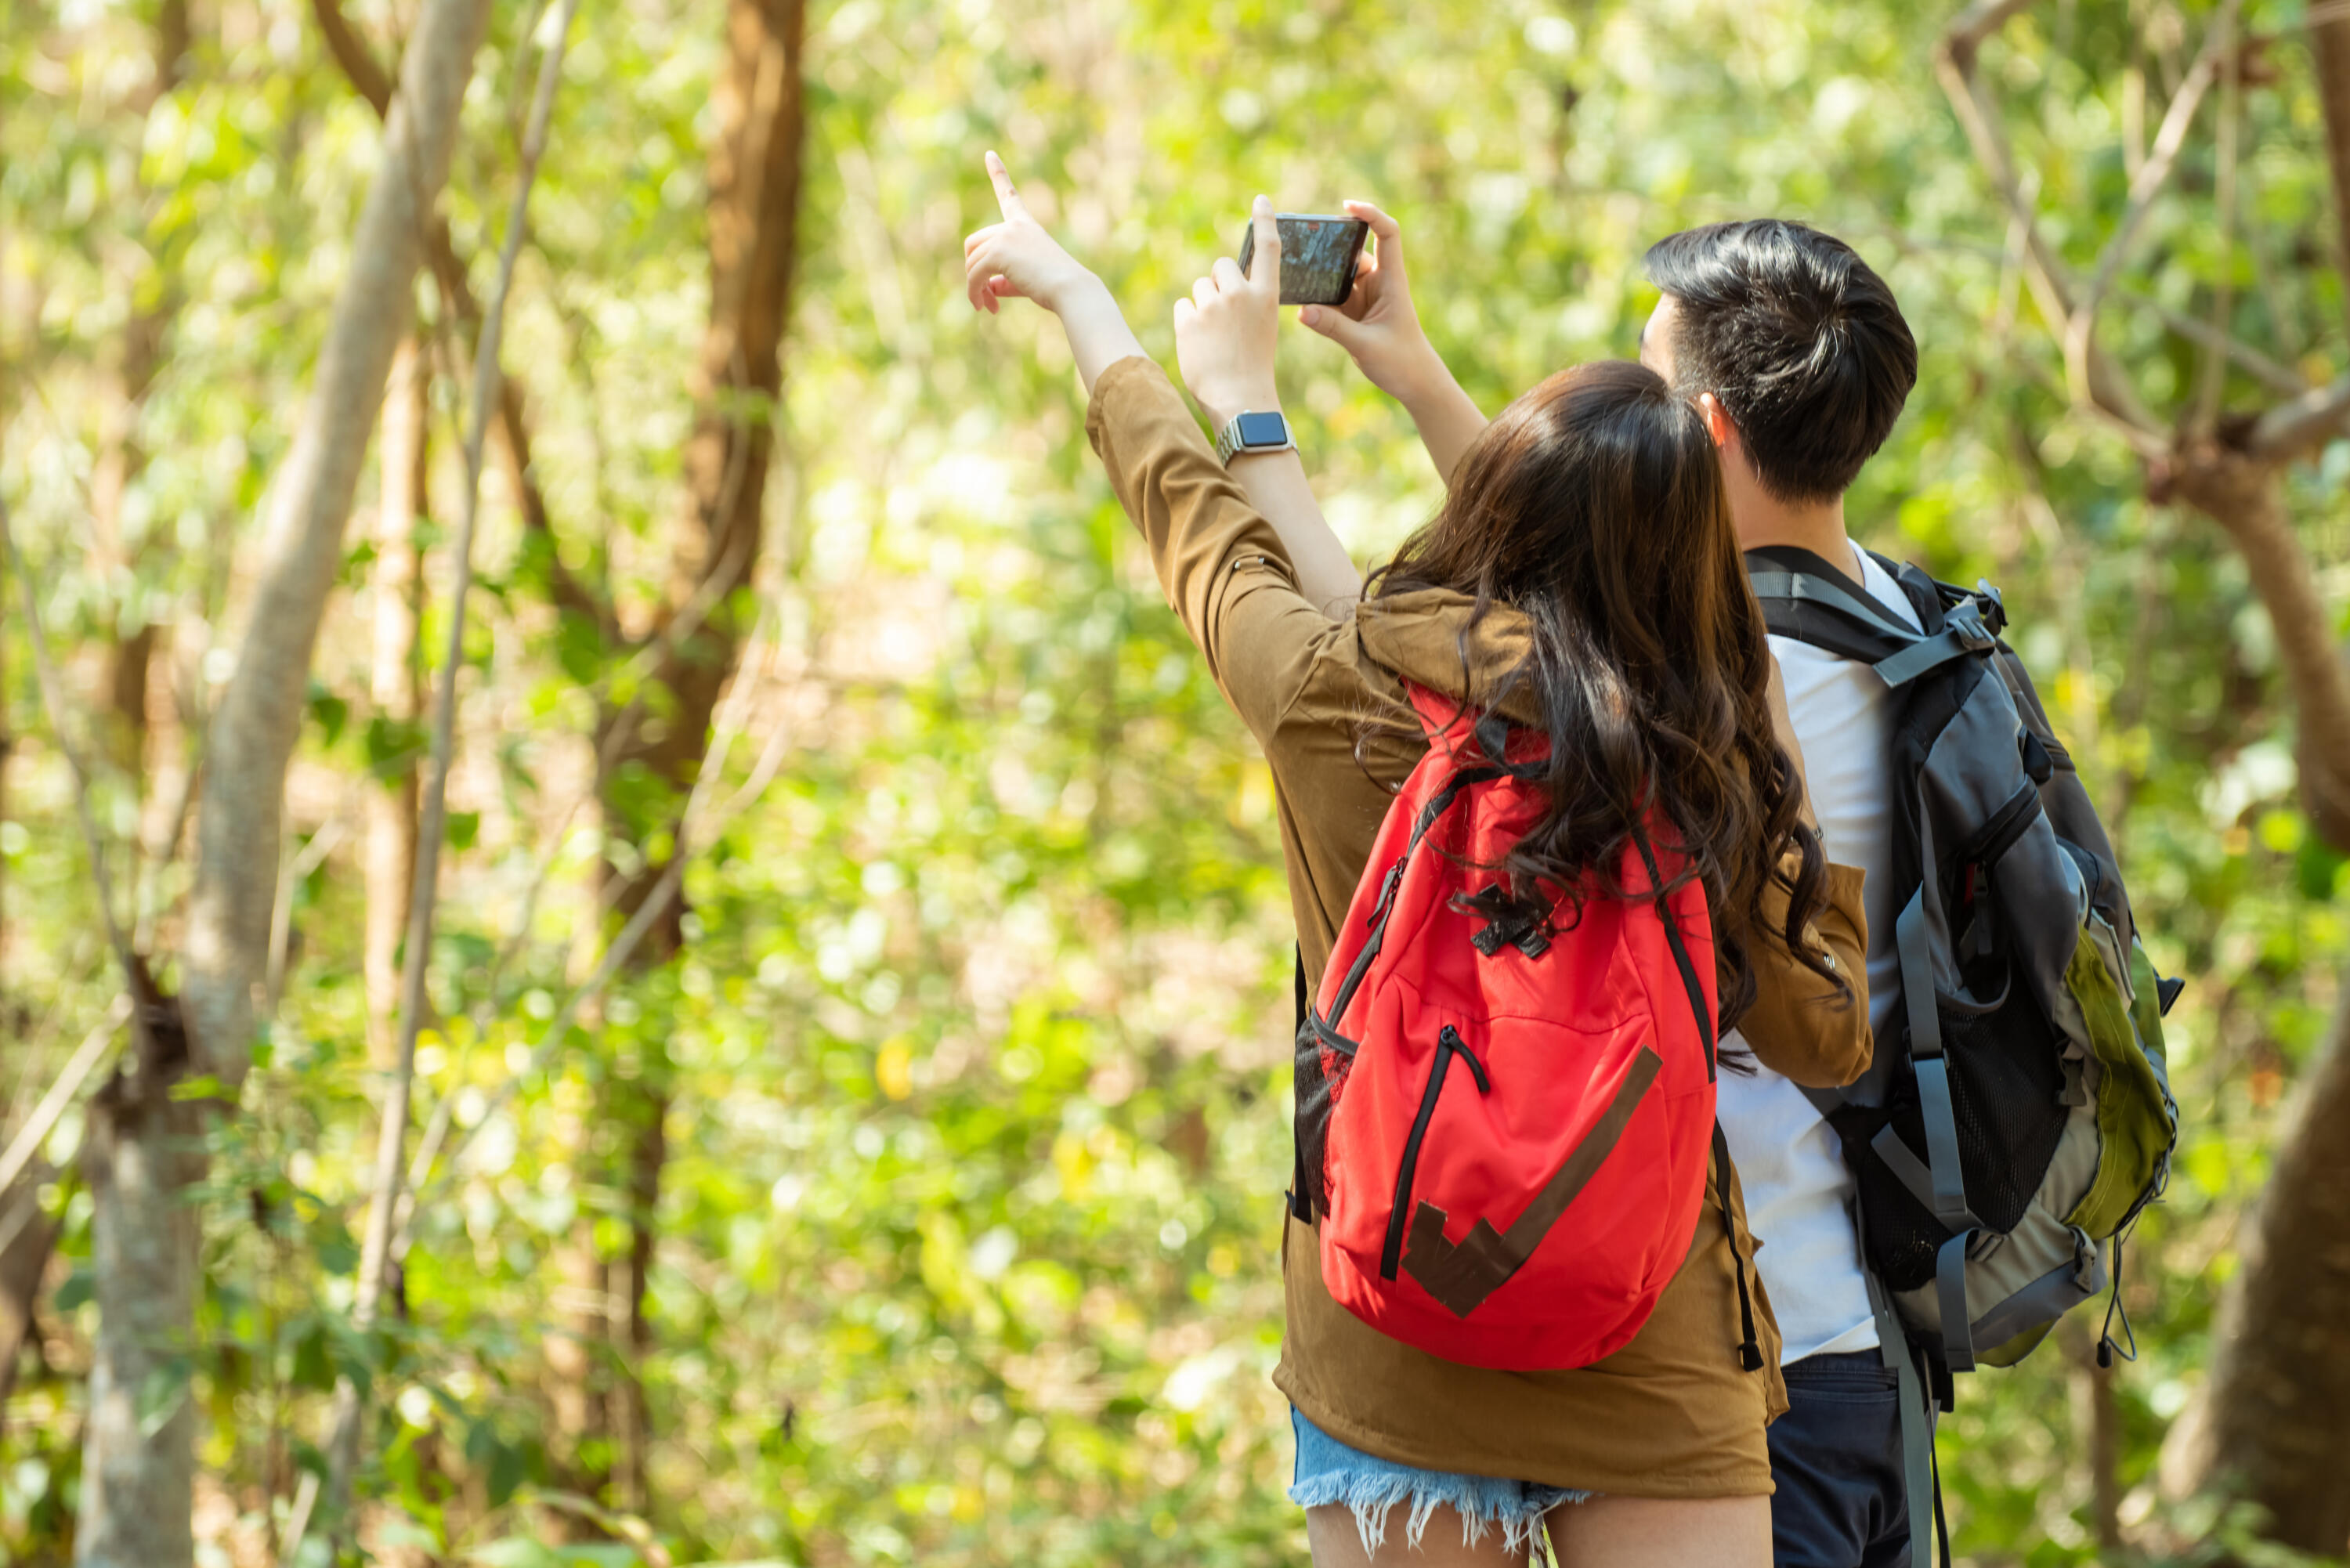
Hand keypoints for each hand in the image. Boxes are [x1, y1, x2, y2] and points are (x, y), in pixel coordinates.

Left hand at [963, 151, 1094, 315]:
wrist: (1071, 290)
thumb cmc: (1056, 288)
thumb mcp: (1026, 280)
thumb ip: (1004, 280)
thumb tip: (987, 288)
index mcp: (1026, 225)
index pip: (1009, 196)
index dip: (999, 174)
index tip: (990, 154)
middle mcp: (1014, 226)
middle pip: (973, 243)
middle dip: (973, 270)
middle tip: (985, 298)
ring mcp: (1006, 236)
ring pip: (971, 261)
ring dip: (974, 287)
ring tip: (988, 307)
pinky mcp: (998, 252)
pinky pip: (974, 274)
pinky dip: (974, 293)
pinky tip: (986, 308)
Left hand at [1173, 195, 1282, 428]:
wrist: (1239, 400)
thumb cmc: (1252, 367)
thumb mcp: (1261, 328)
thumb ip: (1246, 301)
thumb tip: (1219, 283)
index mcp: (1267, 297)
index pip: (1268, 249)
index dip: (1265, 221)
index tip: (1260, 201)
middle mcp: (1241, 294)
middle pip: (1221, 266)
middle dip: (1218, 283)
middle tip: (1223, 315)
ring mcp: (1214, 306)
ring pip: (1199, 287)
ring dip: (1202, 305)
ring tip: (1213, 337)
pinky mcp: (1189, 319)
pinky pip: (1183, 306)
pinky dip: (1187, 322)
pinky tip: (1198, 343)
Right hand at [1298, 200, 1442, 403]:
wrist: (1415, 384)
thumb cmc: (1402, 362)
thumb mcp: (1366, 345)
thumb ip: (1334, 328)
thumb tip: (1302, 311)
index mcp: (1392, 281)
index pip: (1387, 234)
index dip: (1371, 214)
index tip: (1347, 206)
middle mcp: (1378, 283)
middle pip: (1353, 253)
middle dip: (1330, 246)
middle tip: (1302, 242)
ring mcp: (1365, 297)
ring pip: (1338, 275)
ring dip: (1319, 274)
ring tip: (1292, 268)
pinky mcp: (1353, 313)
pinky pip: (1331, 298)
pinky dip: (1316, 297)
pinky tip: (1296, 297)